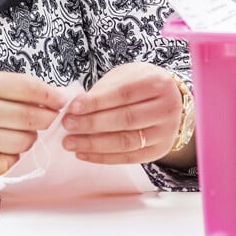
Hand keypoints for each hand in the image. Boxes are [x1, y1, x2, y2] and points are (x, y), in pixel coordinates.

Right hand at [0, 72, 64, 175]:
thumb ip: (12, 88)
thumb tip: (53, 97)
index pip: (30, 88)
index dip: (52, 96)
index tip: (61, 101)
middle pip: (32, 118)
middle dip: (47, 119)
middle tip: (46, 119)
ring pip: (25, 142)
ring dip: (30, 138)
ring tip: (19, 132)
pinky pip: (9, 161)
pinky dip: (14, 155)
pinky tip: (3, 147)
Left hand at [62, 62, 184, 165]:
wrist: (168, 101)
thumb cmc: (140, 86)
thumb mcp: (125, 77)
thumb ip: (103, 91)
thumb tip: (74, 108)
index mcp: (158, 84)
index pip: (123, 94)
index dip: (96, 102)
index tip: (73, 107)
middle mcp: (166, 108)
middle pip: (126, 119)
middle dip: (92, 124)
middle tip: (67, 125)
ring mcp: (165, 132)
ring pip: (126, 142)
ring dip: (94, 144)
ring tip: (71, 142)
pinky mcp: (159, 151)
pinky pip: (128, 158)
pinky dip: (103, 158)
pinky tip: (84, 153)